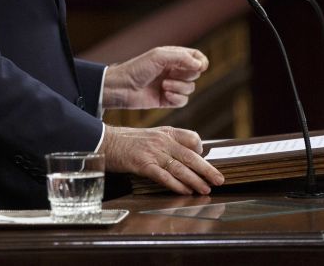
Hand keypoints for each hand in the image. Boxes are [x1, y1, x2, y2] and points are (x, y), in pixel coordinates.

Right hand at [99, 124, 223, 194]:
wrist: (104, 141)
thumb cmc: (126, 141)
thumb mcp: (150, 136)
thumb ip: (167, 144)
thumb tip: (182, 157)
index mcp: (165, 132)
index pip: (191, 138)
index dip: (201, 149)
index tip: (205, 159)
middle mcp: (162, 141)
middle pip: (190, 156)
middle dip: (207, 169)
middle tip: (219, 179)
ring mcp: (152, 152)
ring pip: (180, 167)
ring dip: (195, 180)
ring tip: (205, 189)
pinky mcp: (142, 164)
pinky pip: (163, 176)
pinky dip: (176, 184)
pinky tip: (184, 191)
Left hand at [102, 46, 207, 109]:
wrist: (122, 88)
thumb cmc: (137, 68)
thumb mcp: (159, 56)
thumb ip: (182, 58)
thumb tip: (201, 65)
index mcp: (172, 57)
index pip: (195, 57)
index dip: (201, 62)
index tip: (200, 66)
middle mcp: (174, 70)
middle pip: (195, 74)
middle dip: (186, 75)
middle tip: (171, 74)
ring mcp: (171, 85)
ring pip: (190, 88)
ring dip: (179, 87)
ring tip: (164, 85)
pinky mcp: (168, 100)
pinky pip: (183, 101)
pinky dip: (176, 98)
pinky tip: (165, 95)